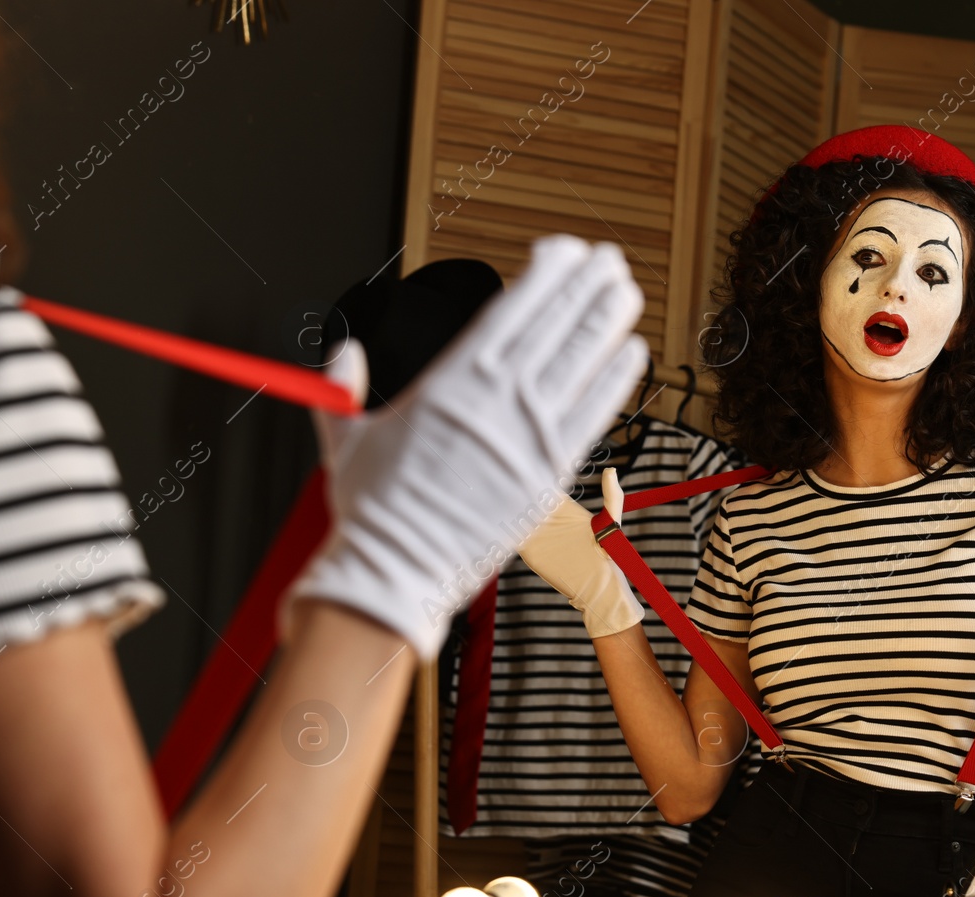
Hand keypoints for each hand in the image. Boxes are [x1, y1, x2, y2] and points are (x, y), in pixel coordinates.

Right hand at [285, 236, 649, 656]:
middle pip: (554, 323)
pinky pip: (595, 412)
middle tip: (607, 259)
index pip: (512, 308)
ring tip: (625, 289)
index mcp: (451, 380)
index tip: (561, 251)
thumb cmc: (373, 509)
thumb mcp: (346, 435)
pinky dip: (616, 378)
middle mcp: (496, 398)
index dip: (545, 272)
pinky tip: (632, 351)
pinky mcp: (550, 472)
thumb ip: (345, 388)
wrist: (398, 567)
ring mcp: (528, 433)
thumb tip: (342, 355)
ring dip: (608, 317)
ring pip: (581, 358)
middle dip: (585, 283)